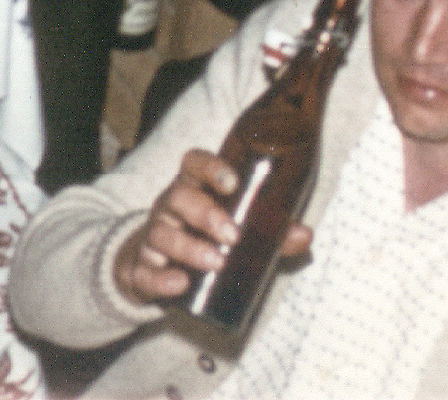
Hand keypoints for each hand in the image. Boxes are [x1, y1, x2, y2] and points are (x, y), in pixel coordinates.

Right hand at [112, 148, 310, 305]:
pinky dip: (161, 278)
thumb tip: (305, 235)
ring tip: (215, 262)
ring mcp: (153, 237)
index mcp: (193, 189)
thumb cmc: (202, 237)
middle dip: (206, 214)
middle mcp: (169, 208)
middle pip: (178, 197)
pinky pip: (145, 272)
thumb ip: (270, 232)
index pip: (193, 164)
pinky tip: (180, 283)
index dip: (210, 167)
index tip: (232, 182)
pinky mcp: (142, 269)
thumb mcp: (234, 229)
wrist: (153, 265)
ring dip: (189, 247)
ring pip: (162, 234)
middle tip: (233, 235)